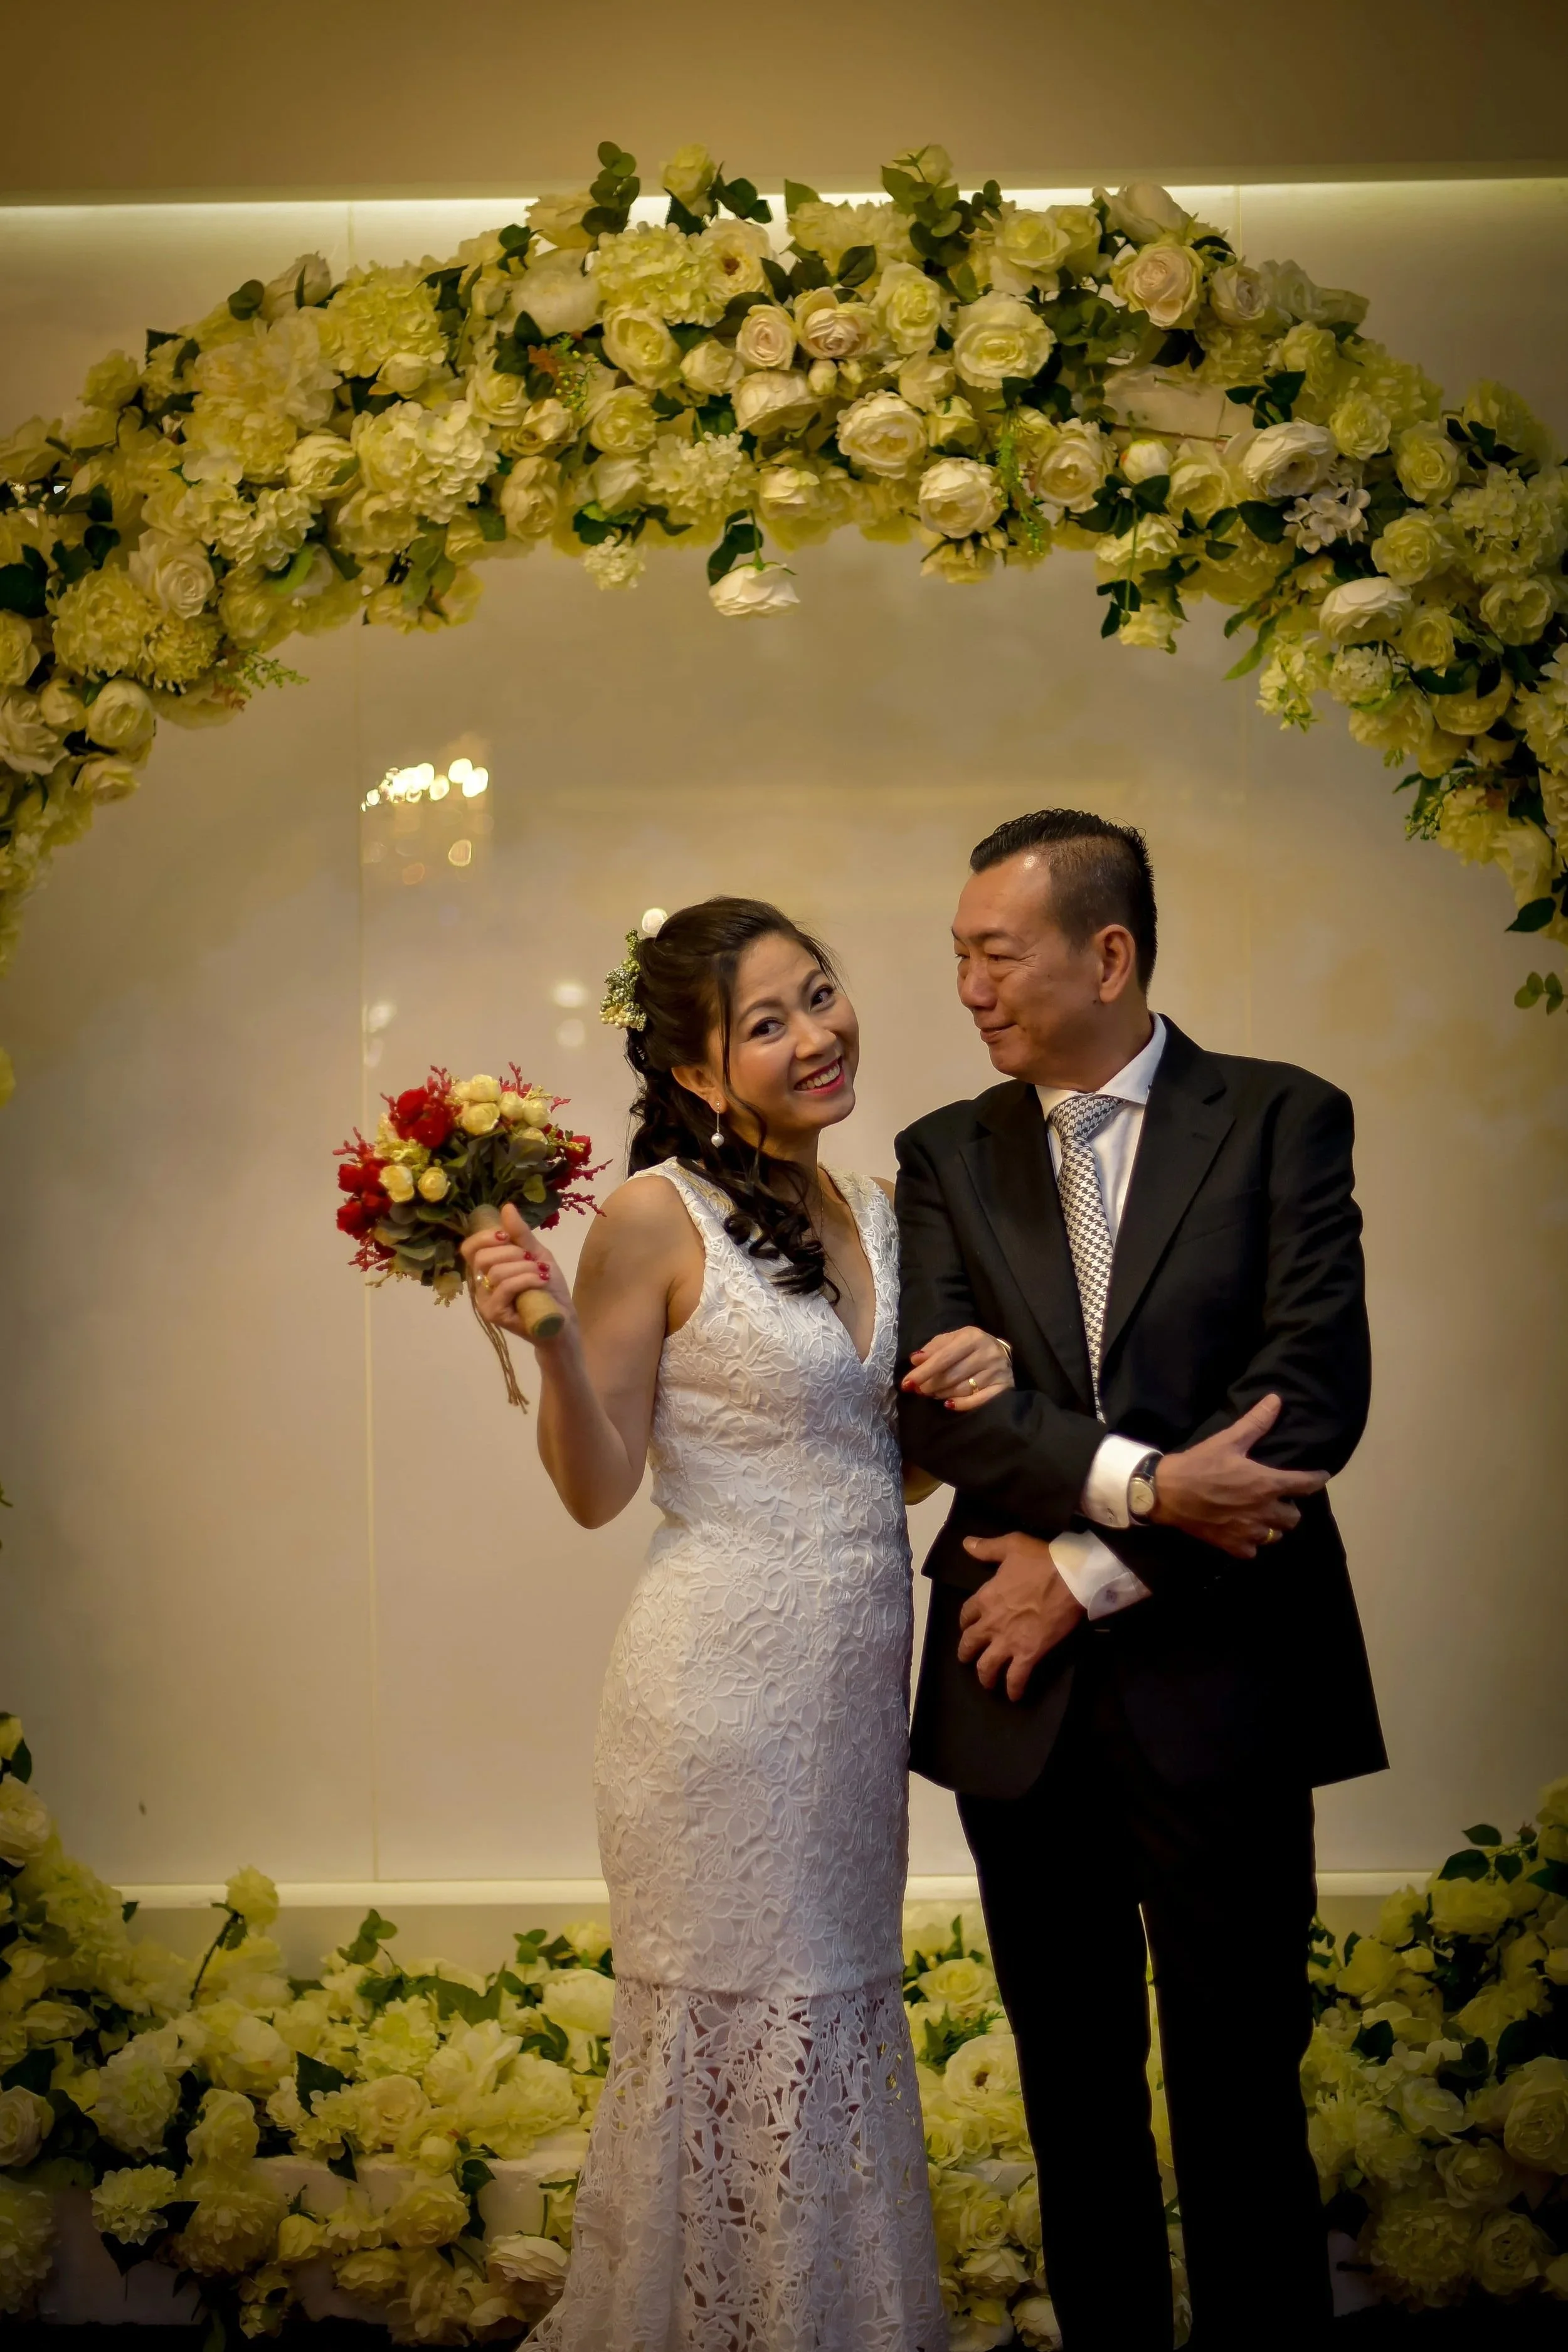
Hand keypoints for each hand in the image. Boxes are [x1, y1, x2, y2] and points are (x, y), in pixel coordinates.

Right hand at [459, 1205, 573, 1344]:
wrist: (562, 1320)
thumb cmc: (548, 1289)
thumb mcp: (537, 1255)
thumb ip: (520, 1235)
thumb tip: (507, 1207)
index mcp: (487, 1269)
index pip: (469, 1248)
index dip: (484, 1237)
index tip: (505, 1236)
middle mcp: (481, 1285)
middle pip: (481, 1257)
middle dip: (512, 1252)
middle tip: (532, 1260)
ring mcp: (485, 1302)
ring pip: (496, 1272)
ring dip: (524, 1268)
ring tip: (541, 1274)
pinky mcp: (494, 1314)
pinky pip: (505, 1287)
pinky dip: (526, 1279)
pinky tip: (541, 1281)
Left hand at [901, 1327, 1013, 1412]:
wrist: (1001, 1353)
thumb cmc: (970, 1347)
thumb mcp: (952, 1340)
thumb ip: (933, 1348)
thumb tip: (915, 1360)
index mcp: (972, 1337)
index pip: (943, 1358)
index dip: (923, 1372)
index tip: (906, 1384)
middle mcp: (987, 1353)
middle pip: (951, 1376)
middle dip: (930, 1385)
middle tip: (920, 1389)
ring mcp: (997, 1371)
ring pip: (962, 1389)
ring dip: (942, 1394)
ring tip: (933, 1393)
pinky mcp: (1003, 1387)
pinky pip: (977, 1401)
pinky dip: (960, 1404)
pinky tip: (949, 1404)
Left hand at [956, 1532, 1085, 1700]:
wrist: (1071, 1579)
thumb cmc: (1042, 1561)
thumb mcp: (1011, 1546)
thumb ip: (987, 1548)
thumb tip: (965, 1543)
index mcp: (985, 1597)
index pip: (966, 1614)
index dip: (965, 1622)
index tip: (968, 1626)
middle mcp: (991, 1622)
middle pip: (970, 1643)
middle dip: (966, 1654)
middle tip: (968, 1659)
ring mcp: (1008, 1641)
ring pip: (987, 1666)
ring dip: (985, 1677)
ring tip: (988, 1683)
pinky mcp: (1028, 1654)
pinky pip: (1016, 1678)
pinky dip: (1013, 1689)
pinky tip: (1014, 1696)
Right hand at [1149, 1393, 1326, 1558]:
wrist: (1166, 1492)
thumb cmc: (1199, 1464)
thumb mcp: (1228, 1440)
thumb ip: (1256, 1422)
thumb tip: (1276, 1399)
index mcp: (1267, 1484)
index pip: (1306, 1485)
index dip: (1317, 1479)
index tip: (1319, 1476)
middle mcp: (1264, 1511)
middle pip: (1294, 1517)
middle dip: (1289, 1507)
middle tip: (1278, 1498)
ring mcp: (1249, 1532)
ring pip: (1276, 1536)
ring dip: (1272, 1525)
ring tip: (1262, 1516)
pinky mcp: (1232, 1545)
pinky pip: (1253, 1550)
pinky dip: (1252, 1543)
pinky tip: (1243, 1532)